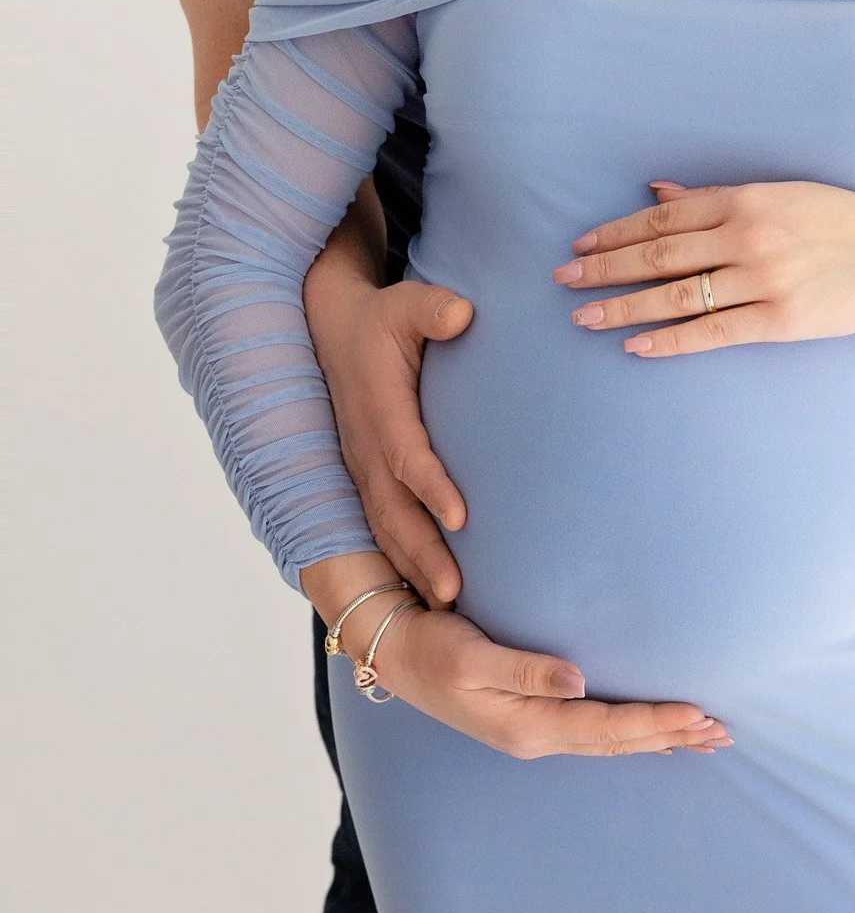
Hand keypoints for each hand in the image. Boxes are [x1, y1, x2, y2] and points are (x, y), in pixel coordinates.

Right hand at [304, 249, 472, 606]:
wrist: (332, 329)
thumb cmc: (380, 320)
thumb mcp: (404, 304)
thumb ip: (433, 308)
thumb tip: (463, 313)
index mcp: (380, 410)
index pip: (407, 455)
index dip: (433, 487)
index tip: (462, 518)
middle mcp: (367, 449)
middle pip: (394, 511)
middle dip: (422, 554)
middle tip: (455, 594)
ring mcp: (363, 468)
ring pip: (386, 528)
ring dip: (413, 569)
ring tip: (449, 609)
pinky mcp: (368, 479)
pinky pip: (384, 527)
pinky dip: (403, 563)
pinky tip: (430, 597)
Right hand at [305, 560, 731, 760]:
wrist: (393, 650)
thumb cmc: (430, 646)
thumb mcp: (472, 656)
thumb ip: (526, 669)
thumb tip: (578, 681)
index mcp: (528, 724)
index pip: (608, 727)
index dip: (656, 721)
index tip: (699, 713)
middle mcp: (537, 733)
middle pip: (618, 740)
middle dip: (670, 735)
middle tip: (722, 731)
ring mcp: (534, 727)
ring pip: (610, 738)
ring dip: (656, 736)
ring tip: (700, 734)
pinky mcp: (530, 713)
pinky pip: (594, 728)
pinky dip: (629, 729)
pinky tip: (646, 729)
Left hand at [553, 178, 854, 357]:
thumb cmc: (835, 218)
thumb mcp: (775, 194)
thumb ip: (715, 197)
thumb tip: (658, 191)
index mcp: (743, 198)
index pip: (662, 217)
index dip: (616, 232)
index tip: (579, 246)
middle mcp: (747, 235)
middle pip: (658, 253)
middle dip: (604, 268)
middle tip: (562, 281)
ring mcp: (762, 279)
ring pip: (676, 294)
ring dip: (623, 306)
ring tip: (583, 316)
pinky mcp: (780, 320)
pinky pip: (712, 333)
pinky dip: (670, 340)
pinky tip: (636, 347)